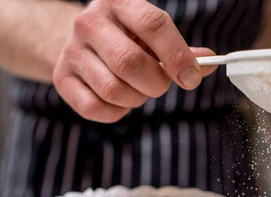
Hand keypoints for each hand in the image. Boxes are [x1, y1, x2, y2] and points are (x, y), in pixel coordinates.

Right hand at [53, 0, 217, 122]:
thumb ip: (179, 50)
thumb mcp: (150, 35)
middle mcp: (90, 22)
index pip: (152, 24)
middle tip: (160, 86)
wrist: (76, 41)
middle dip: (155, 83)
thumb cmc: (124, 38)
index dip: (176, 54)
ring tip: (137, 91)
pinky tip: (118, 101)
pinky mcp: (61, 78)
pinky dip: (115, 112)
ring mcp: (72, 50)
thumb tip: (209, 63)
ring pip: (113, 89)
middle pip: (130, 62)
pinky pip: (95, 108)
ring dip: (135, 99)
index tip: (190, 77)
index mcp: (119, 2)